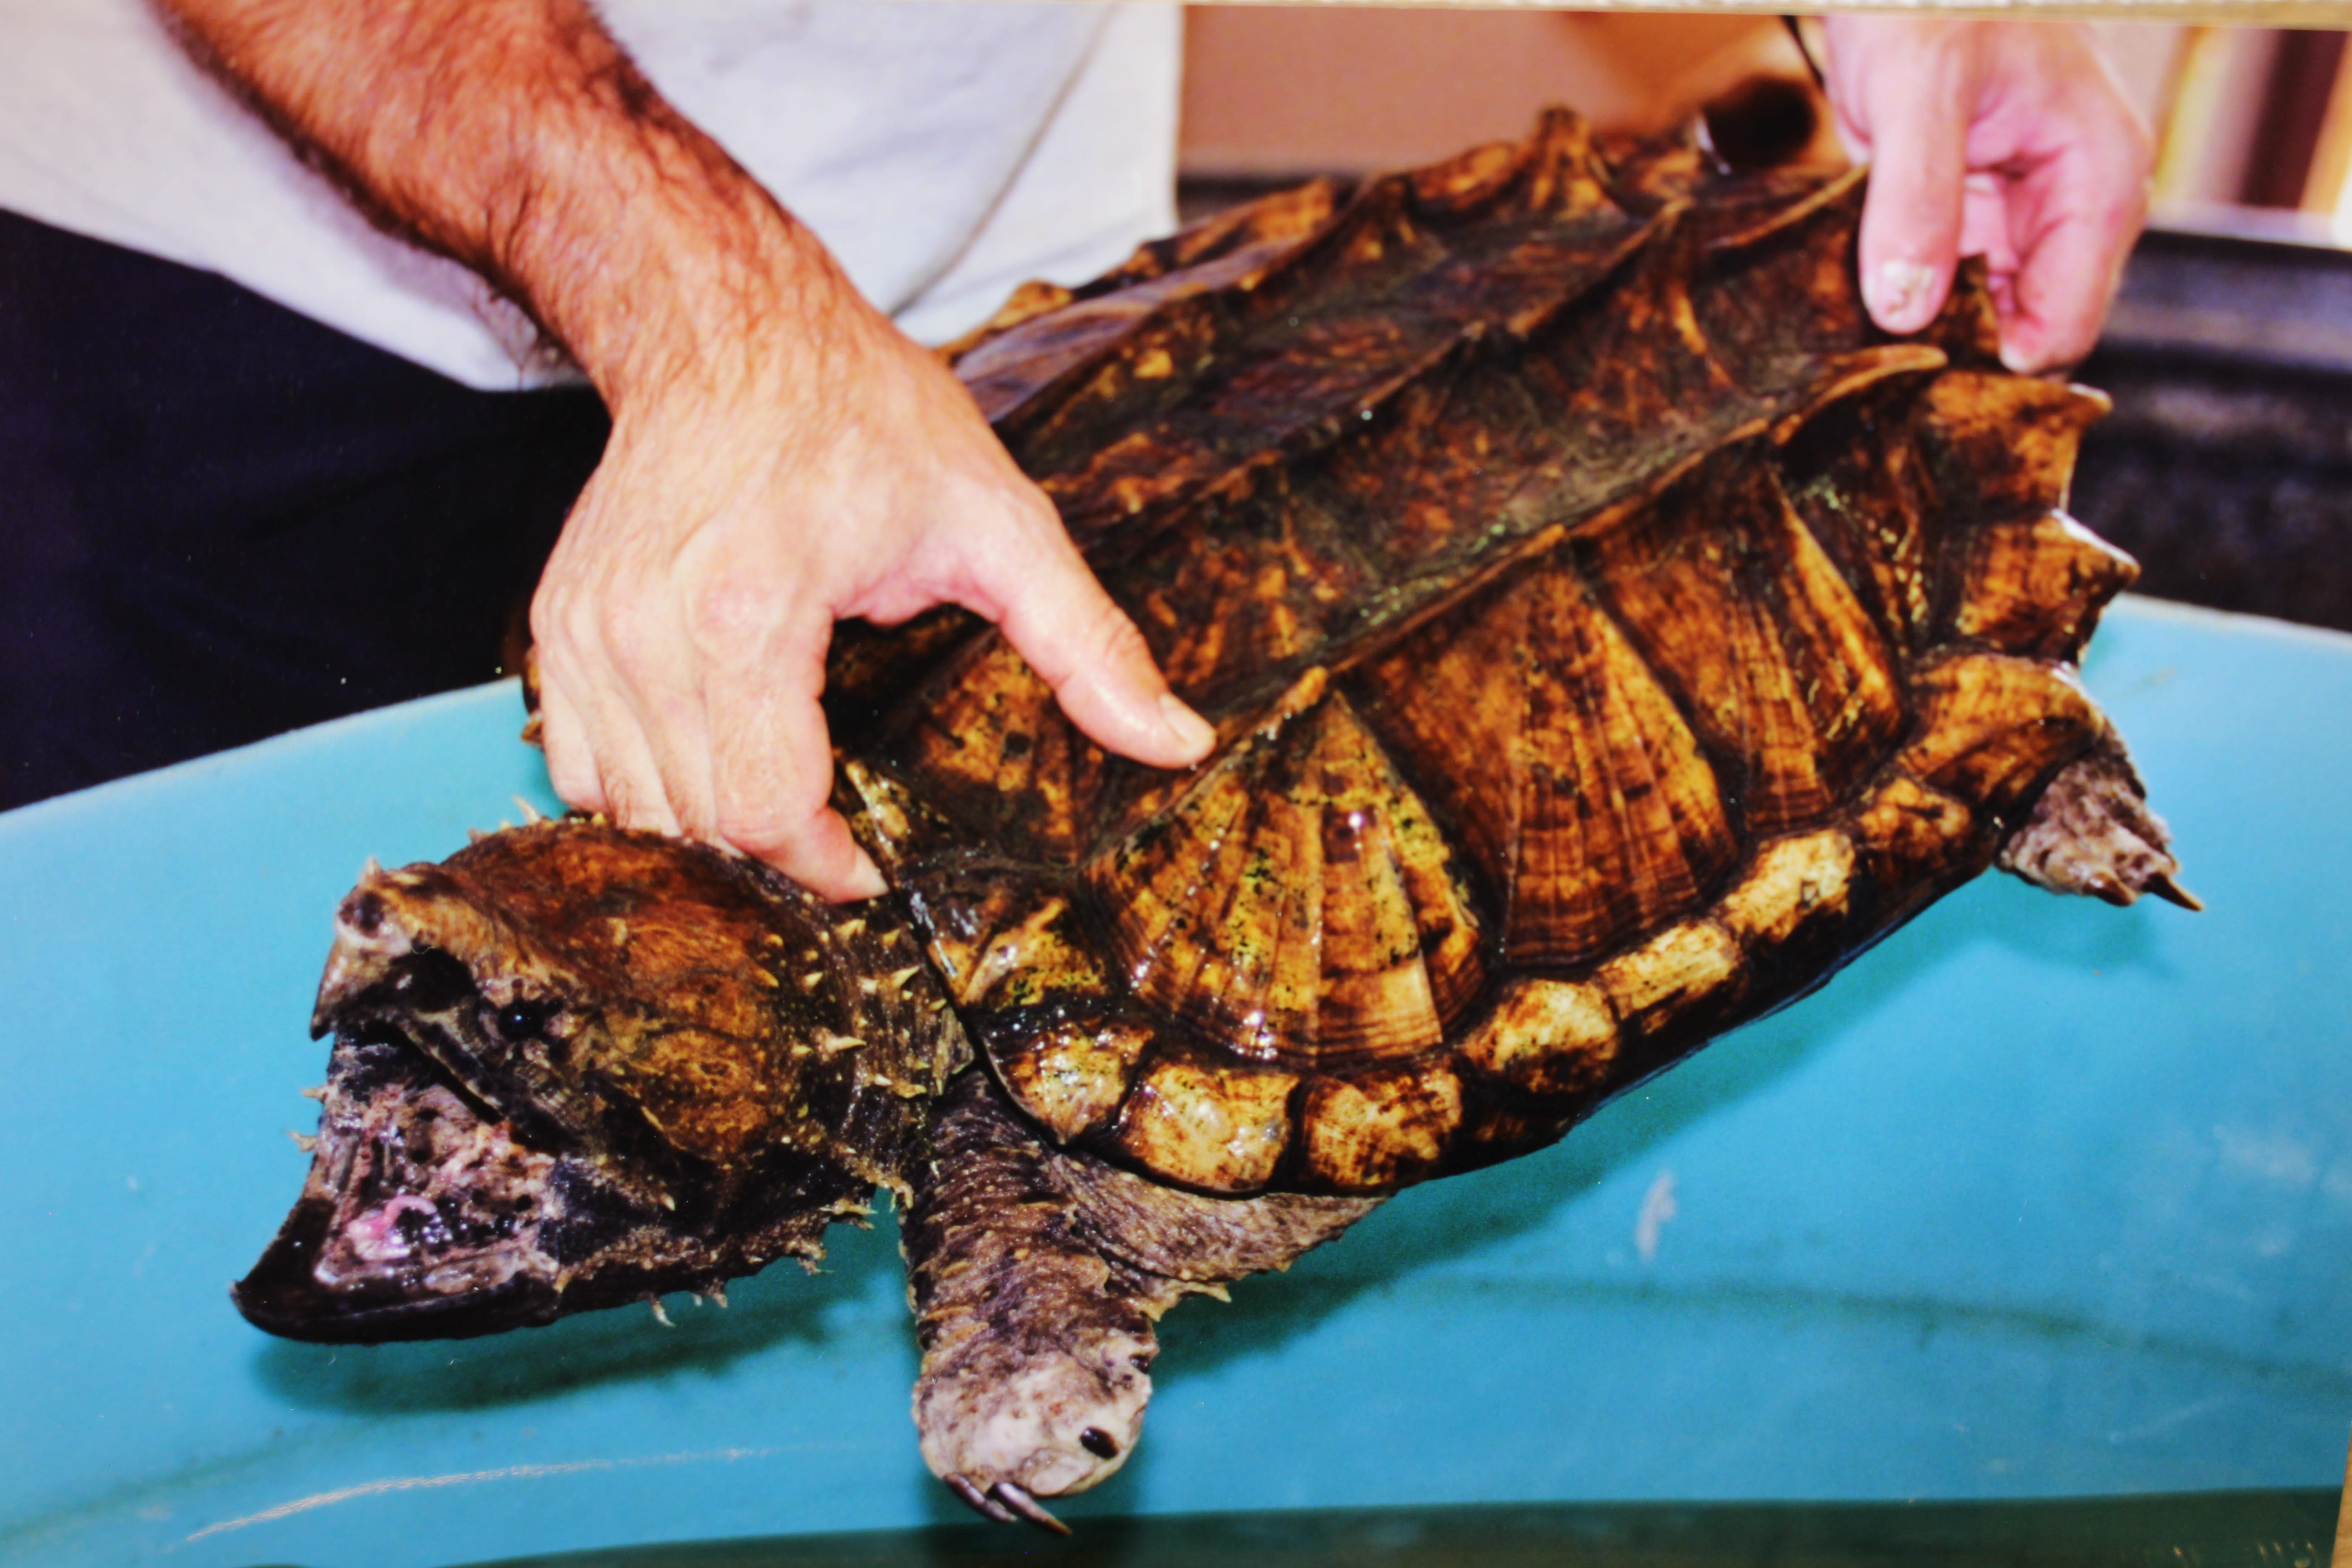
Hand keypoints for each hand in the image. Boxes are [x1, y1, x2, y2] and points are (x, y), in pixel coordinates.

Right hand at [532, 273, 1216, 901]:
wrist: (728, 327)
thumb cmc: (860, 412)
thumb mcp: (999, 520)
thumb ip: (1086, 643)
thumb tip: (1178, 740)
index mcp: (752, 614)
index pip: (766, 809)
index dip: (824, 866)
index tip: (869, 867)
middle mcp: (647, 633)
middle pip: (699, 822)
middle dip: (773, 859)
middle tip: (837, 847)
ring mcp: (587, 630)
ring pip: (630, 808)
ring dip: (706, 832)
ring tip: (778, 808)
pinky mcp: (560, 625)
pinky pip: (583, 764)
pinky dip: (642, 789)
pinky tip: (708, 761)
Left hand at [1820, 18, 2152, 371]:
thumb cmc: (1929, 0)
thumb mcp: (1919, 90)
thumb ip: (1917, 197)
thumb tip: (1905, 308)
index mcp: (2098, 180)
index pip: (2065, 325)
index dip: (1995, 364)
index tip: (1915, 374)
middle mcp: (2069, 207)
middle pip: (2026, 330)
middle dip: (1958, 350)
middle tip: (1873, 359)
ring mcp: (2018, 213)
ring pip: (1981, 313)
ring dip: (1923, 327)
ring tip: (1856, 329)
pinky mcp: (1968, 213)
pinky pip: (1943, 282)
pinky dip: (1902, 295)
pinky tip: (1855, 296)